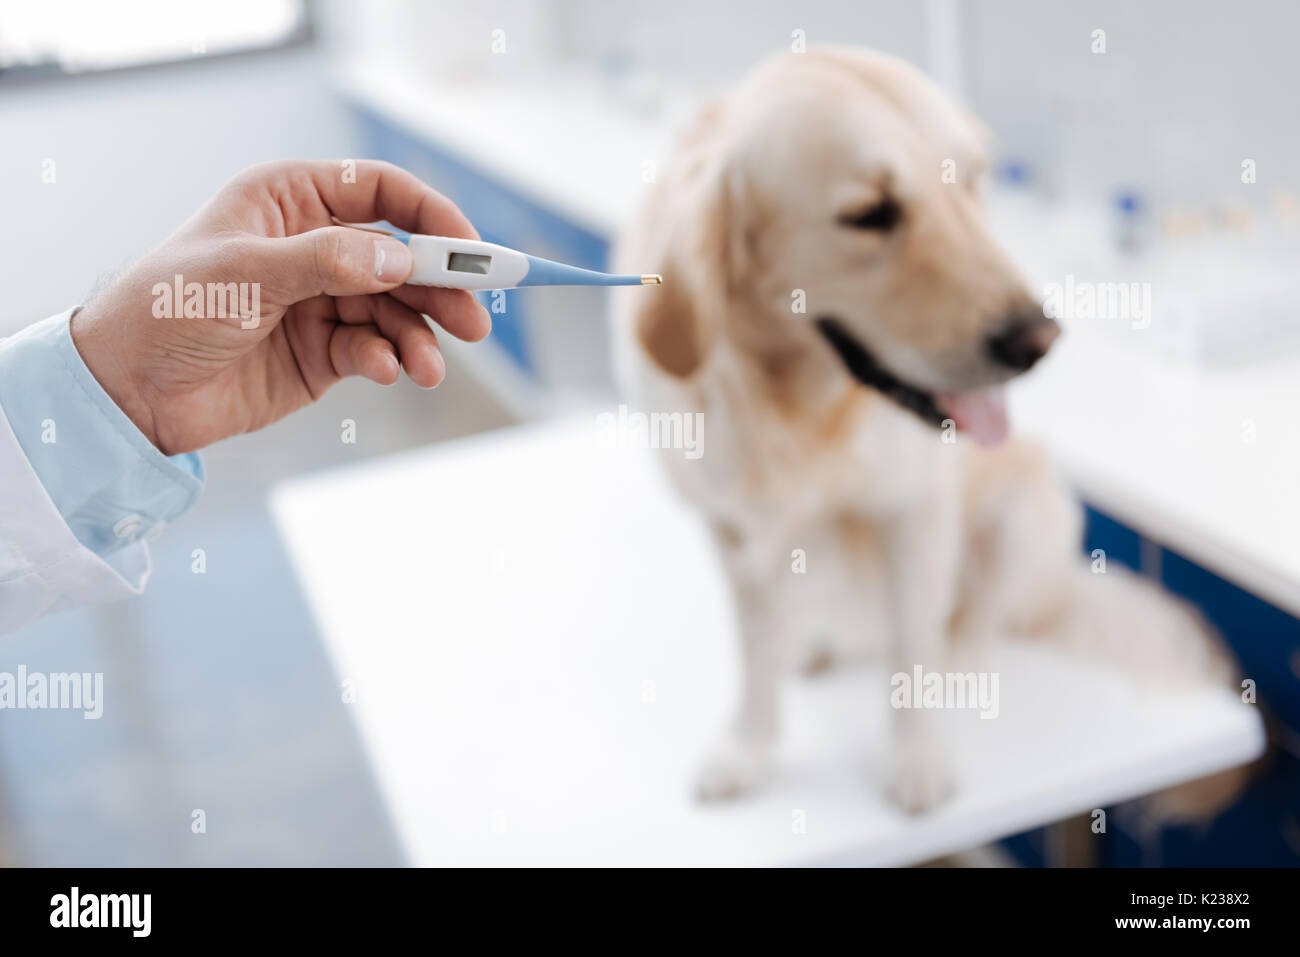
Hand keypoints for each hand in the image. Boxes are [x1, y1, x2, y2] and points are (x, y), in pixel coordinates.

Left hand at [70, 159, 491, 454]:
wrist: (127, 392)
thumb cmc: (167, 308)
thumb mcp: (246, 274)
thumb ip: (328, 262)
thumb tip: (401, 261)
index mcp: (290, 201)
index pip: (380, 192)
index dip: (431, 215)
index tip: (470, 249)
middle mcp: (312, 247)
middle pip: (401, 258)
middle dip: (439, 289)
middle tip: (474, 320)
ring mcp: (319, 302)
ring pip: (394, 311)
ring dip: (419, 337)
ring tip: (430, 368)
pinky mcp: (321, 353)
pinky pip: (372, 349)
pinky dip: (386, 360)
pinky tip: (386, 372)